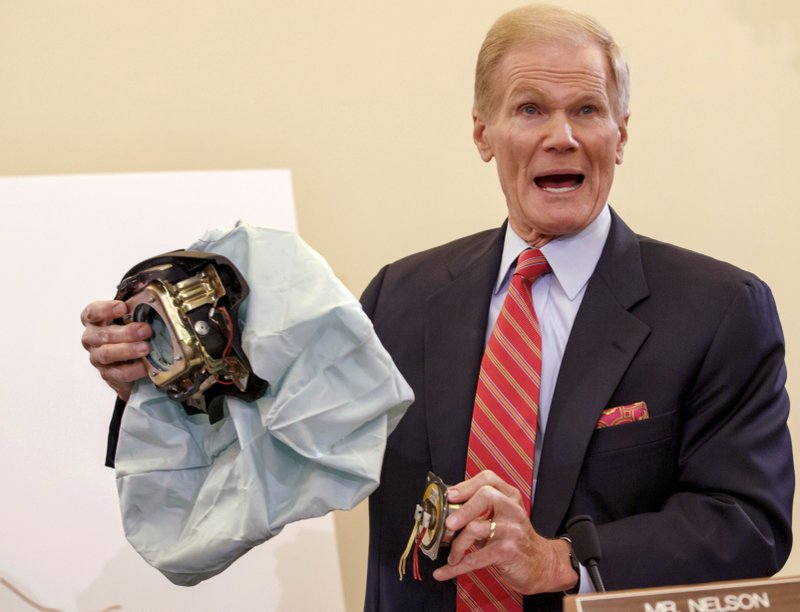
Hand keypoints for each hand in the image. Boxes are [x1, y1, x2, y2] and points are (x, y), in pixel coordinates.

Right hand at [80, 300, 150, 400]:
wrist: (129, 361)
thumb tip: (147, 290)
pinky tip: (144, 366)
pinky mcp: (107, 373)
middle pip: (102, 334)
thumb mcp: (130, 317)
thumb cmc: (128, 333)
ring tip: (145, 348)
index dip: (105, 309)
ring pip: (107, 354)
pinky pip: (117, 373)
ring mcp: (97, 357)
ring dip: (127, 350)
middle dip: (125, 332)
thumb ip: (135, 306)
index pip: (92, 312)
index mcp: (95, 321)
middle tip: (145, 330)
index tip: (122, 307)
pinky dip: (132, 370)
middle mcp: (92, 338)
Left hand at [432, 470, 577, 594]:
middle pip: (484, 496)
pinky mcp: (507, 552)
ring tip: (452, 555)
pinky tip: (444, 571)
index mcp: (509, 496)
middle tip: (448, 525)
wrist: (543, 564)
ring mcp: (511, 530)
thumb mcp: (503, 517)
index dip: (466, 485)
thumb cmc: (515, 539)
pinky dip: (455, 567)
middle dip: (461, 510)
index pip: (487, 479)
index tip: (449, 496)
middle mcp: (512, 509)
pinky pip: (475, 558)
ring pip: (475, 528)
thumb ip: (481, 509)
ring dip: (457, 545)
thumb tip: (447, 509)